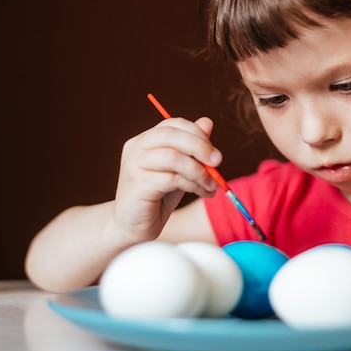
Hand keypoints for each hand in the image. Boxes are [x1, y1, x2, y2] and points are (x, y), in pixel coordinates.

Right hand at [111, 116, 221, 244]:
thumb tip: (207, 122)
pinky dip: (193, 185)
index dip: (198, 135)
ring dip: (199, 171)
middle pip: (172, 135)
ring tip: (211, 185)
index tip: (214, 154)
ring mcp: (134, 165)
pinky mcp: (137, 185)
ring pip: (174, 158)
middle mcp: (136, 148)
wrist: (133, 228)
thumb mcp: (179, 169)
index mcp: (145, 140)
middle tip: (217, 162)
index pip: (174, 125)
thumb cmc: (158, 198)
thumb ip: (191, 148)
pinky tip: (201, 193)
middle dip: (200, 147)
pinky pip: (172, 179)